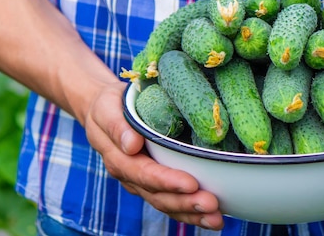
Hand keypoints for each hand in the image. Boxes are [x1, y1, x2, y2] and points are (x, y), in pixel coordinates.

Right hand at [82, 81, 224, 229]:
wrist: (106, 111)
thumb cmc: (110, 105)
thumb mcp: (107, 107)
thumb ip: (116, 126)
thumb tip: (131, 145)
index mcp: (119, 158)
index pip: (144, 173)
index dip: (167, 181)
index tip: (191, 184)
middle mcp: (131, 175)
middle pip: (158, 195)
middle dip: (185, 202)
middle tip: (211, 204)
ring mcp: (143, 183)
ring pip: (167, 204)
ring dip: (192, 214)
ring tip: (216, 218)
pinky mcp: (155, 184)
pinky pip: (172, 203)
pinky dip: (191, 214)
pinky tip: (213, 218)